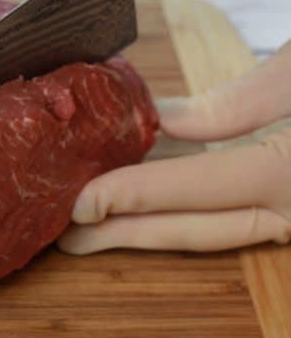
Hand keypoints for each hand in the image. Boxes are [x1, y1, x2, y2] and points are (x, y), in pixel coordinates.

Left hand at [58, 41, 290, 253]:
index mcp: (289, 172)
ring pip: (211, 233)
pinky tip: (139, 203)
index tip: (82, 203)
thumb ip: (235, 101)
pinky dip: (182, 212)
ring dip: (149, 229)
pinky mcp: (289, 209)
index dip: (132, 196)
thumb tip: (163, 118)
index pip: (193, 188)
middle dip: (125, 234)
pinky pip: (230, 219)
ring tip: (92, 228)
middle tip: (69, 237)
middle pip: (194, 230)